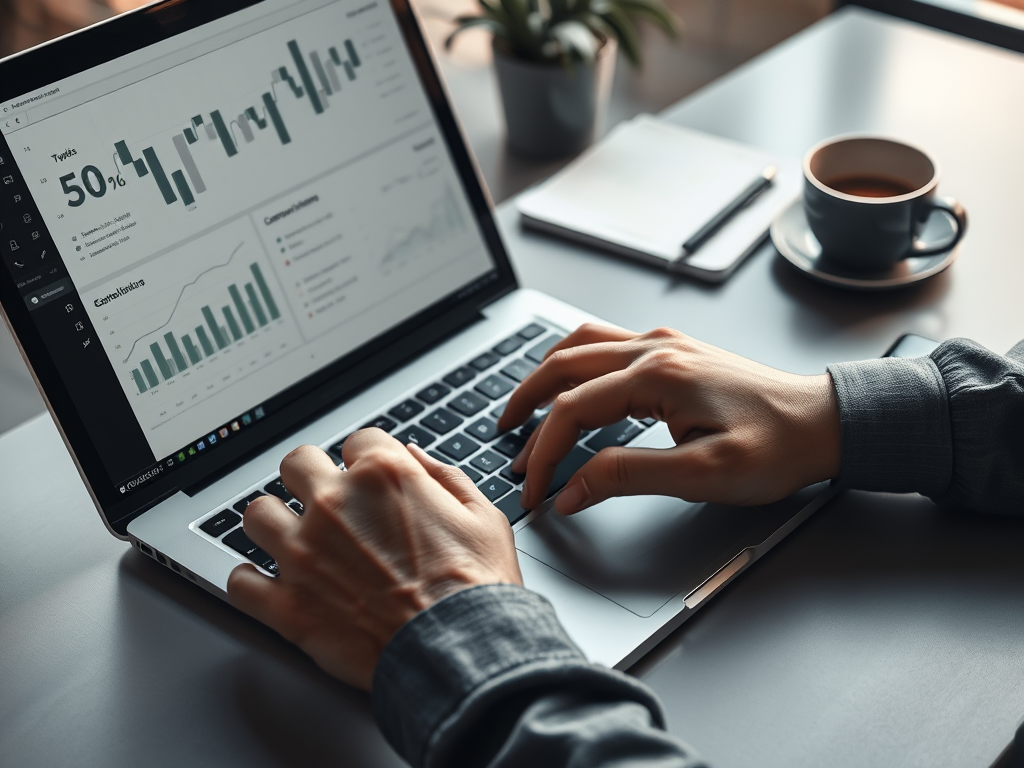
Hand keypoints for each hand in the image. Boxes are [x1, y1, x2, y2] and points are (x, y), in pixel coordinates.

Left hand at [227, 429, 521, 690]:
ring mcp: (304, 553)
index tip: (371, 479)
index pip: (358, 440)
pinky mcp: (288, 605)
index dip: (368, 460)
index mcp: (384, 475)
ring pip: (257, 514)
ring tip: (292, 539)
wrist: (461, 653)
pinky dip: (252, 584)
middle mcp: (336, 504)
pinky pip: (240, 582)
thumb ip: (445, 476)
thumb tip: (415, 455)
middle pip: (296, 463)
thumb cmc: (477, 589)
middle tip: (326, 500)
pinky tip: (270, 586)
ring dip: (274, 524)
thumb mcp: (483, 516)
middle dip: (311, 478)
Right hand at [498, 324, 840, 512]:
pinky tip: (570, 385)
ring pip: (580, 344)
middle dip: (526, 405)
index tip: (534, 489)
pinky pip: (605, 343)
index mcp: (657, 375)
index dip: (545, 452)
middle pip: (563, 366)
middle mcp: (654, 349)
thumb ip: (627, 477)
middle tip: (505, 440)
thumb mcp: (702, 474)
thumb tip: (572, 489)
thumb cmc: (777, 447)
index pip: (572, 410)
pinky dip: (573, 364)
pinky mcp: (673, 350)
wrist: (824, 422)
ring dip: (544, 375)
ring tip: (523, 407)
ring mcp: (663, 344)